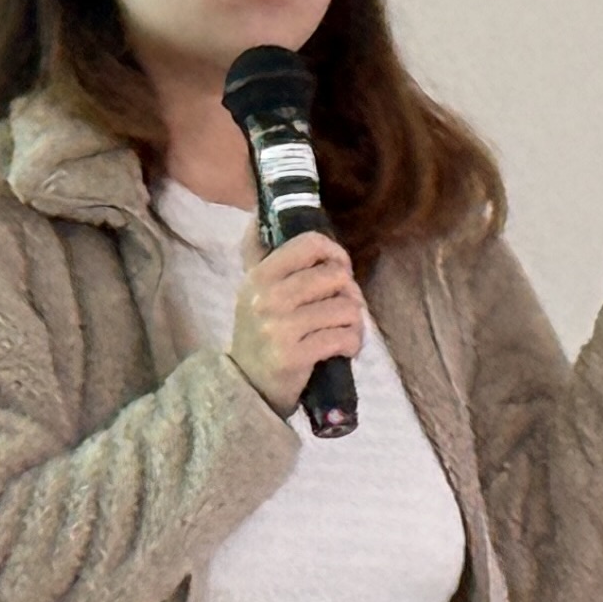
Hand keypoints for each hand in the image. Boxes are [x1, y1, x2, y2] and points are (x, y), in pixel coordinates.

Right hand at [228, 232, 364, 412]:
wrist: (247, 387)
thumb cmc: (260, 336)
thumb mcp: (255, 294)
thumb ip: (267, 259)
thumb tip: (260, 213)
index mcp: (259, 277)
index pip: (309, 244)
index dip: (335, 253)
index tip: (340, 270)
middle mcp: (267, 298)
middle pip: (335, 276)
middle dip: (351, 293)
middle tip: (346, 308)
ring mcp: (279, 328)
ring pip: (345, 309)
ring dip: (356, 322)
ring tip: (347, 331)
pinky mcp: (294, 356)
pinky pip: (343, 338)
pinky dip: (353, 344)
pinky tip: (346, 349)